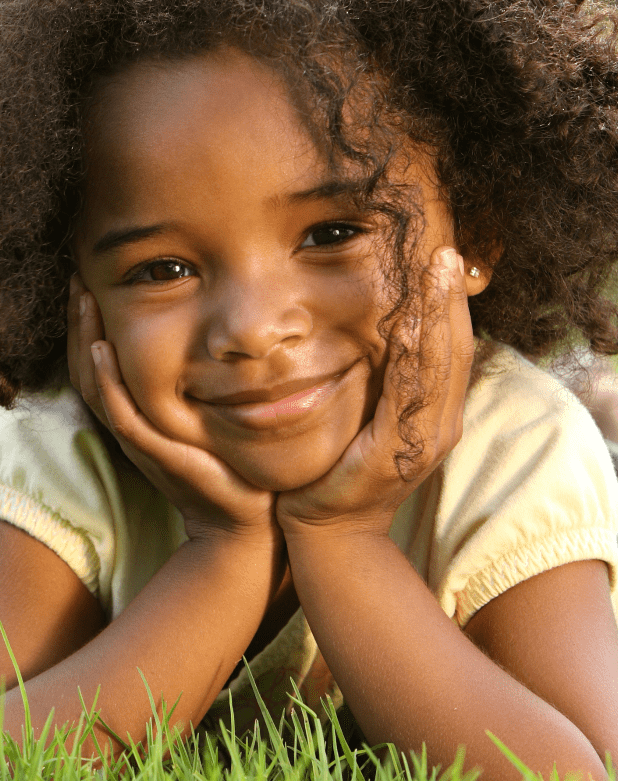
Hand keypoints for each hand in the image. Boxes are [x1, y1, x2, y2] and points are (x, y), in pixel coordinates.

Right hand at [68, 275, 277, 542]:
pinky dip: (106, 380)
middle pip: (86, 367)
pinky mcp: (154, 452)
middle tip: (77, 277)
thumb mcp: (205, 411)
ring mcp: (139, 439)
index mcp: (137, 414)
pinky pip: (119, 413)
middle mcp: (130, 424)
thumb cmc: (229, 462)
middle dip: (80, 321)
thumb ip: (195, 381)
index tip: (89, 282)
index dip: (87, 324)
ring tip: (84, 299)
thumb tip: (209, 335)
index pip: (98, 363)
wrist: (246, 516)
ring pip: (95, 384)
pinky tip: (101, 347)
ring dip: (85, 339)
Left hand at [276, 247, 475, 537]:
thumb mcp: (369, 416)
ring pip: (439, 366)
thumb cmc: (341, 468)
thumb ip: (382, 381)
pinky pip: (407, 396)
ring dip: (438, 315)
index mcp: (436, 414)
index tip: (443, 260)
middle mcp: (441, 425)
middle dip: (450, 298)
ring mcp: (423, 441)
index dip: (450, 304)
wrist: (327, 529)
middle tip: (446, 251)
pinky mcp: (395, 454)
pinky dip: (411, 358)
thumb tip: (380, 330)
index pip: (452, 348)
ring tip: (437, 271)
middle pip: (455, 349)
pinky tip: (407, 325)